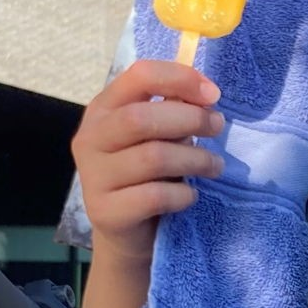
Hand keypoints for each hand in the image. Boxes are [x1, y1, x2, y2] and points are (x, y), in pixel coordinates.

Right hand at [70, 59, 224, 262]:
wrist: (126, 232)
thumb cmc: (146, 174)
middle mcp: (90, 138)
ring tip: (214, 165)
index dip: (179, 79)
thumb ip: (172, 110)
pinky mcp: (105, 212)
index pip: (138, 76)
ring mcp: (93, 177)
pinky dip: (183, 194)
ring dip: (195, 159)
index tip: (212, 94)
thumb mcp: (156, 135)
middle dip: (190, 119)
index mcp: (102, 109)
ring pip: (153, 158)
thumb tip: (206, 95)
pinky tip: (191, 195)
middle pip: (142, 118)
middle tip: (217, 127)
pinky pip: (155, 196)